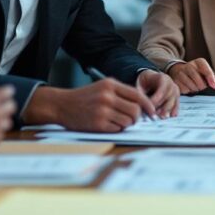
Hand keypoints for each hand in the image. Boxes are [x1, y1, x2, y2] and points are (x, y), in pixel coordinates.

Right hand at [27, 78, 157, 131]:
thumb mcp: (102, 87)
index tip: (153, 113)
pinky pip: (118, 129)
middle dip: (137, 118)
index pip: (137, 95)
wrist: (62, 105)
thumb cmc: (85, 97)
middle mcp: (107, 97)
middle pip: (135, 111)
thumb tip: (143, 106)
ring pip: (128, 122)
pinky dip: (116, 128)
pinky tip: (107, 124)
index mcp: (110, 85)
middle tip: (132, 119)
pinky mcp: (98, 124)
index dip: (148, 105)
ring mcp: (103, 111)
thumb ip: (121, 93)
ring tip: (115, 120)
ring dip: (126, 124)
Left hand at [137, 69, 179, 116]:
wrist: (151, 78)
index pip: (162, 88)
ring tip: (162, 117)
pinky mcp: (176, 96)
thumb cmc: (145, 81)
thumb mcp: (141, 84)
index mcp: (162, 78)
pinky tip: (171, 115)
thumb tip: (142, 105)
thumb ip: (141, 94)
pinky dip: (174, 110)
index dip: (156, 98)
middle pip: (169, 96)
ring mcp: (175, 90)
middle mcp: (171, 83)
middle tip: (155, 114)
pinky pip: (177, 104)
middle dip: (162, 106)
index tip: (150, 106)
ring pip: (174, 101)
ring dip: (168, 109)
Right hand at [166, 58, 214, 93]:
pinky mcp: (175, 80)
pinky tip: (187, 86)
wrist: (177, 70)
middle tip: (201, 85)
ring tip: (194, 85)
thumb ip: (212, 77)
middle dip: (202, 86)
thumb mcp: (204, 71)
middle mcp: (189, 65)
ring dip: (195, 89)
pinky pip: (185, 90)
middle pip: (199, 81)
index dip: (211, 79)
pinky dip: (188, 90)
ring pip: (192, 87)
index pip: (207, 70)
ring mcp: (181, 73)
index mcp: (199, 62)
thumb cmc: (195, 72)